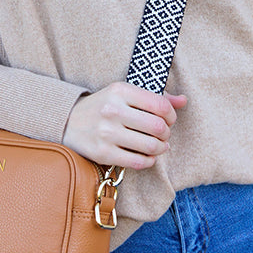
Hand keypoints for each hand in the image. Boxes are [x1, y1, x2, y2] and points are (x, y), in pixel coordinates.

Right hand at [62, 82, 186, 169]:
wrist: (68, 121)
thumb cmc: (103, 106)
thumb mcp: (125, 94)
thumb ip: (155, 97)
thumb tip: (184, 101)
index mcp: (120, 90)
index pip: (160, 105)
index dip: (171, 115)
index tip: (168, 119)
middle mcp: (113, 110)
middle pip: (158, 126)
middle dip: (166, 133)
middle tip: (163, 134)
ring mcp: (106, 133)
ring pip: (150, 146)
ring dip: (160, 148)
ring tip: (158, 146)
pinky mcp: (102, 153)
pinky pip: (137, 162)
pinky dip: (148, 161)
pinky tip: (147, 156)